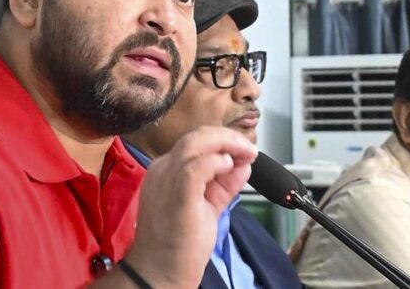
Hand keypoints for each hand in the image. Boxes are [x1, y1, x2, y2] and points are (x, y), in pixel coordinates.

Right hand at [126, 127, 256, 286]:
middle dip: (228, 138)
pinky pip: (194, 168)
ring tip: (245, 154)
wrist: (159, 272)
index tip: (245, 152)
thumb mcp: (207, 207)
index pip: (195, 142)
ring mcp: (166, 181)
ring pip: (194, 144)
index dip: (223, 142)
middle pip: (195, 136)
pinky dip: (215, 162)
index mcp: (166, 171)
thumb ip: (224, 184)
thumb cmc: (178, 244)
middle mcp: (162, 170)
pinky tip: (229, 166)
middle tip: (250, 150)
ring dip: (226, 144)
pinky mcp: (176, 196)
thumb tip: (243, 164)